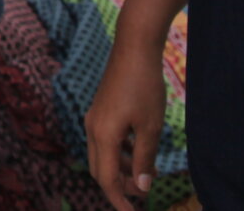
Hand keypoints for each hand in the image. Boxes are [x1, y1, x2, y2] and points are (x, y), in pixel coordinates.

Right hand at [84, 35, 166, 208]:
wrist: (133, 48)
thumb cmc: (145, 86)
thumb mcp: (150, 127)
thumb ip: (144, 159)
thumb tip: (143, 187)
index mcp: (103, 135)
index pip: (107, 180)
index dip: (120, 201)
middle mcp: (92, 129)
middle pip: (100, 170)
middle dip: (120, 186)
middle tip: (144, 191)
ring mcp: (93, 118)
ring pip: (102, 156)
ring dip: (121, 169)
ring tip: (148, 171)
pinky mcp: (99, 110)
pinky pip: (104, 141)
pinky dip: (119, 153)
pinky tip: (139, 149)